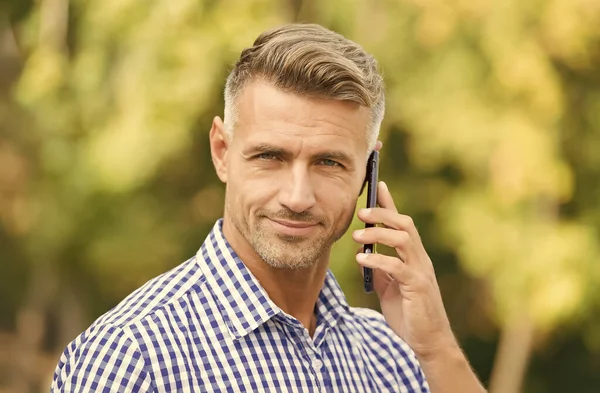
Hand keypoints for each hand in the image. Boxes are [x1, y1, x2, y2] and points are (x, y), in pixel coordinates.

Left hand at [352, 181, 457, 359]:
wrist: (427, 342)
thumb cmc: (408, 313)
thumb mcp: (389, 286)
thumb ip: (380, 268)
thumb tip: (363, 252)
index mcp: (413, 257)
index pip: (402, 223)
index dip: (390, 203)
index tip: (377, 184)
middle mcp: (420, 259)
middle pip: (405, 224)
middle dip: (383, 214)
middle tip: (361, 213)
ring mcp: (421, 272)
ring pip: (404, 239)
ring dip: (378, 234)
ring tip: (357, 236)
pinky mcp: (417, 287)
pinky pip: (397, 267)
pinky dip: (378, 260)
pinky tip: (362, 260)